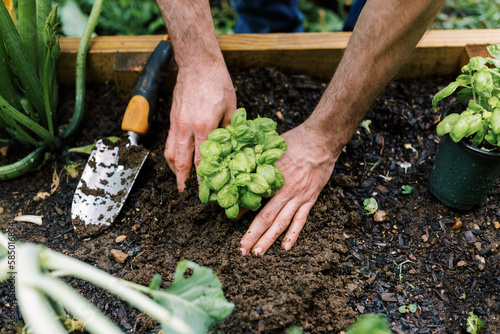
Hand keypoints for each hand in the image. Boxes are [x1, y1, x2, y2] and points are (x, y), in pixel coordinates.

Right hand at [164, 60, 235, 190]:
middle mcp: (186, 127)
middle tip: (186, 195)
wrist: (197, 64)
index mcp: (204, 126)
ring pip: (171, 154)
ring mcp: (176, 123)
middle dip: (183, 181)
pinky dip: (172, 156)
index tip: (205, 191)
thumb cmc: (217, 83)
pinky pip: (169, 143)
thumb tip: (229, 149)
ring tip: (181, 182)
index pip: (201, 160)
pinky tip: (178, 161)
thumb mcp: (231, 107)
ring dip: (175, 170)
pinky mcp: (172, 119)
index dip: (202, 179)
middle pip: (181, 161)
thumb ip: (228, 130)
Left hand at [239, 123, 339, 254]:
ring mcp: (299, 197)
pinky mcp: (310, 199)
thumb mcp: (271, 149)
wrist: (321, 140)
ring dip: (269, 240)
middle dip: (252, 236)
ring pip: (282, 224)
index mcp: (273, 179)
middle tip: (240, 250)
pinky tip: (285, 247)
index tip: (229, 220)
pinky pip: (300, 220)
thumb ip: (257, 161)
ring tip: (258, 253)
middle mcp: (286, 192)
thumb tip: (240, 170)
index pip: (253, 200)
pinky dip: (293, 235)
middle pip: (266, 218)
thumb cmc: (294, 141)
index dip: (240, 212)